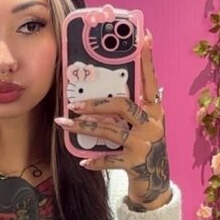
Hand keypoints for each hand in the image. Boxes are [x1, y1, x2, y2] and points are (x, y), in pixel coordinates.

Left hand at [54, 31, 170, 208]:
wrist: (155, 182)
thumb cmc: (143, 147)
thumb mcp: (141, 124)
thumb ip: (128, 108)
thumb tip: (98, 90)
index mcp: (155, 109)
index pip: (150, 80)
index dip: (148, 59)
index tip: (144, 37)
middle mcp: (153, 124)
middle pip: (123, 105)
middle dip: (96, 103)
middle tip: (73, 103)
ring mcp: (145, 144)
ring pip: (111, 131)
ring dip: (84, 127)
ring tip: (63, 124)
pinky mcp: (136, 164)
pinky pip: (110, 160)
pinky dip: (95, 160)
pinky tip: (82, 160)